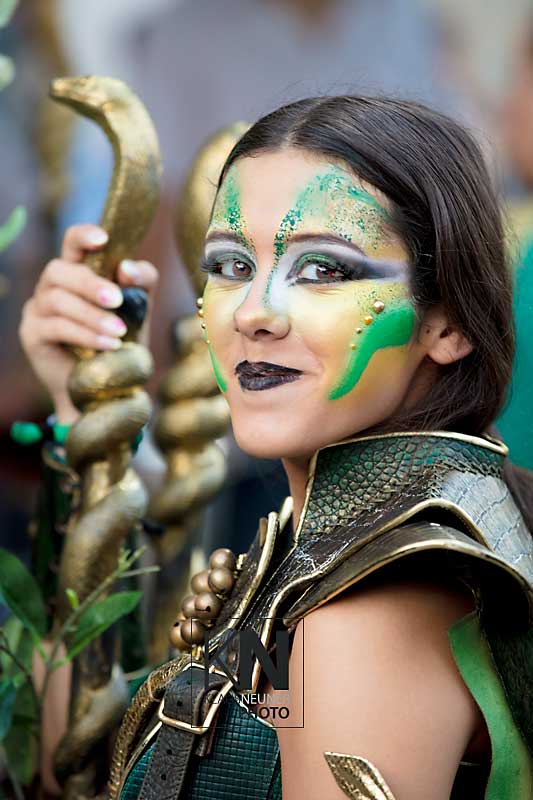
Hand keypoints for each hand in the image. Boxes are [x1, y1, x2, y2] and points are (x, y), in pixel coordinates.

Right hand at [19, 224, 157, 422]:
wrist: (105, 387)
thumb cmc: (121, 341)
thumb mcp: (139, 311)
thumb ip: (141, 285)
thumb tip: (127, 269)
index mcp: (77, 272)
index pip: (72, 242)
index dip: (83, 236)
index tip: (103, 239)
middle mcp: (52, 286)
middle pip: (60, 270)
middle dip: (90, 284)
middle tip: (118, 300)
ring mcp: (37, 309)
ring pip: (57, 300)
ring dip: (92, 315)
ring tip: (118, 332)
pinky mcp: (32, 334)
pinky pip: (56, 327)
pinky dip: (85, 335)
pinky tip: (108, 345)